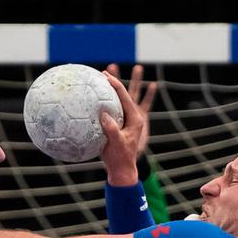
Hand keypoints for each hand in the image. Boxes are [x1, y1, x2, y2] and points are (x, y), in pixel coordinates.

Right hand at [100, 64, 155, 186]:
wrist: (122, 169)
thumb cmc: (120, 157)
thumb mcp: (116, 143)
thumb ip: (112, 129)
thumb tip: (104, 115)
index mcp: (135, 119)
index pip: (126, 96)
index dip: (116, 85)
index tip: (106, 76)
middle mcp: (133, 117)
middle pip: (127, 94)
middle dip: (118, 81)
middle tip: (109, 69)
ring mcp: (128, 120)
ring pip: (123, 99)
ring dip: (117, 86)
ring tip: (112, 72)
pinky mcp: (122, 125)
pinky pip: (116, 109)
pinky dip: (111, 101)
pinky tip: (101, 95)